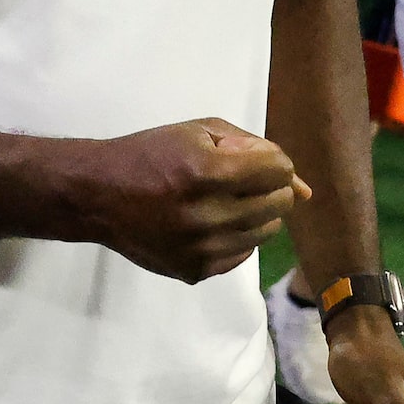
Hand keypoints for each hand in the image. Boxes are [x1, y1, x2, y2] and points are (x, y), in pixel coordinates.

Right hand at [75, 119, 310, 283]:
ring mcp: (201, 249)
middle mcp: (207, 214)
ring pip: (267, 232)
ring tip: (223, 202)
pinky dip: (236, 237)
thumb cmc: (150, 154)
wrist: (98, 196)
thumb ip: (256, 149)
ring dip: (254, 212)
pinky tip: (208, 223)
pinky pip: (243, 254)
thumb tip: (306, 189)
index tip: (249, 161)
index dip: (270, 161)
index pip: (279, 170)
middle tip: (236, 181)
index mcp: (207, 171)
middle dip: (267, 186)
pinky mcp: (195, 271)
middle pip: (279, 203)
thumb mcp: (198, 131)